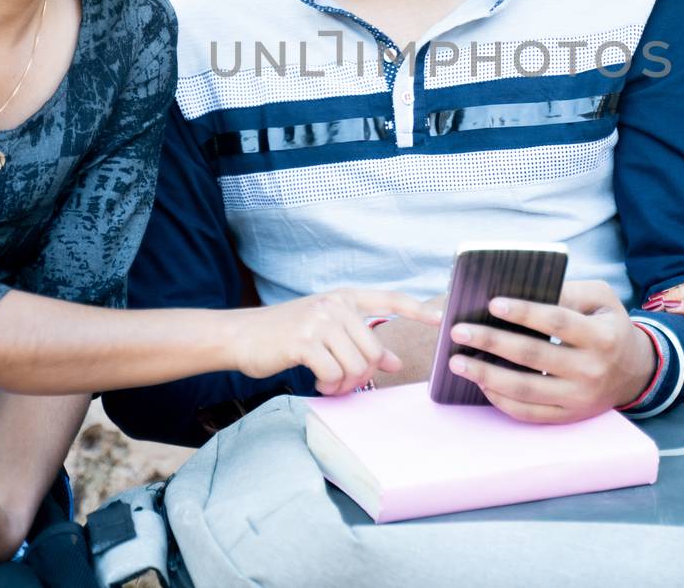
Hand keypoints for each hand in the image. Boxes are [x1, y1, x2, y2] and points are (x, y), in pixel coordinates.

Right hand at [229, 289, 440, 395]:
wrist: (242, 335)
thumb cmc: (286, 334)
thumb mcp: (326, 331)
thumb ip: (359, 341)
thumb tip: (393, 362)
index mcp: (344, 298)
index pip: (389, 298)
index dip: (417, 308)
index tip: (441, 319)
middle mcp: (335, 304)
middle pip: (372, 350)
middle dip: (363, 376)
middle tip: (345, 384)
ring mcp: (319, 321)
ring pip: (355, 365)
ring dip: (344, 385)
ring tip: (328, 384)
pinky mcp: (303, 341)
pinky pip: (333, 374)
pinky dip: (328, 386)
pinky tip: (317, 383)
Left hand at [446, 280, 655, 422]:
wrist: (635, 373)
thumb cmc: (609, 326)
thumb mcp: (601, 299)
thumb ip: (568, 292)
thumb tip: (521, 292)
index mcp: (601, 336)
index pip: (557, 321)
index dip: (524, 312)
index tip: (491, 303)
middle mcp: (591, 370)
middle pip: (534, 356)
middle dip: (492, 342)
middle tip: (458, 331)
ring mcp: (579, 398)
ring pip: (526, 389)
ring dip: (486, 375)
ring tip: (456, 362)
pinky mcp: (568, 417)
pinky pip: (529, 413)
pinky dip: (500, 400)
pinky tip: (480, 383)